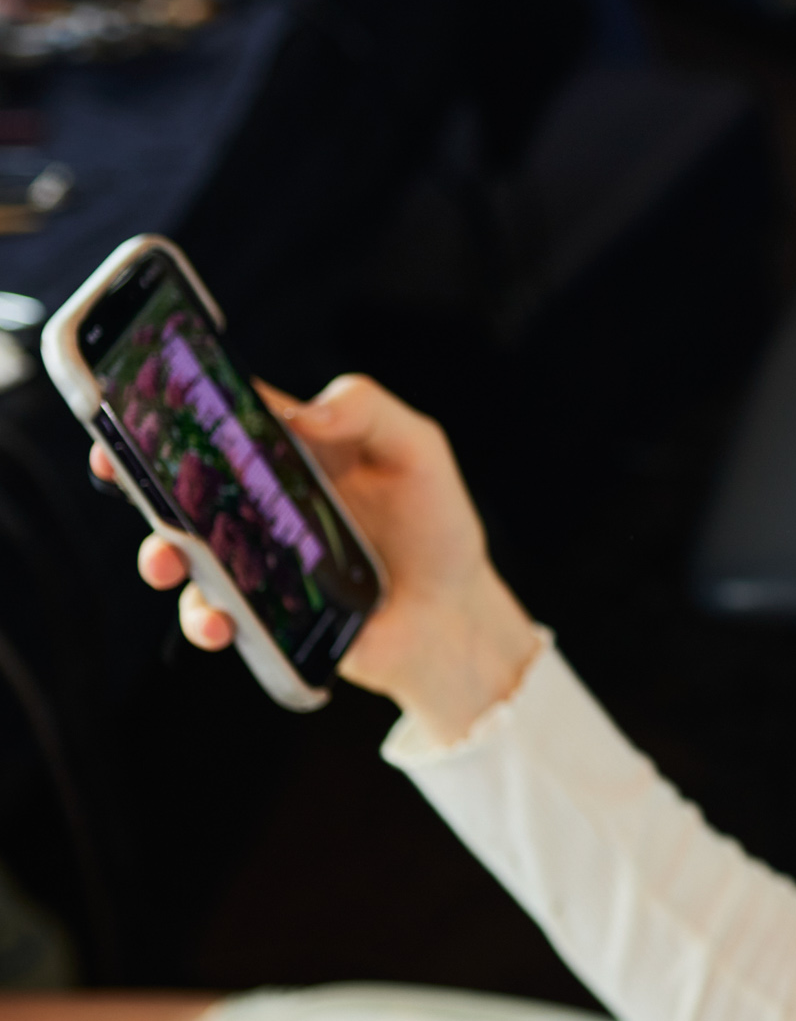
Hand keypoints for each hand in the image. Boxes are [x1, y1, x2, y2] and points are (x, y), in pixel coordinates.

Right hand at [98, 374, 539, 744]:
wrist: (453, 613)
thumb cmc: (435, 523)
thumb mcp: (417, 452)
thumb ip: (369, 412)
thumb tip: (307, 411)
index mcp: (288, 451)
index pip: (219, 416)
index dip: (171, 402)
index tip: (132, 397)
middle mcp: (259, 502)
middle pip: (180, 481)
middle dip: (136, 474)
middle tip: (115, 470)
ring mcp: (253, 559)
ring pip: (181, 551)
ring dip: (161, 554)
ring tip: (169, 562)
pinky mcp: (260, 615)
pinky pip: (213, 614)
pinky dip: (205, 618)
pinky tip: (221, 623)